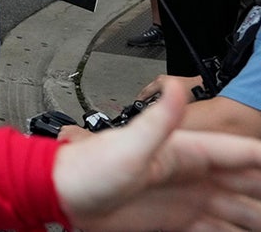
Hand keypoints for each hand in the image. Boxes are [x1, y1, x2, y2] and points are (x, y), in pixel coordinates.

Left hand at [56, 78, 260, 229]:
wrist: (62, 194)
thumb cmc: (88, 167)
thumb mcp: (129, 144)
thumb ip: (158, 120)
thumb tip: (176, 87)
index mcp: (184, 151)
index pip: (237, 153)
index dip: (260, 158)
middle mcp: (188, 173)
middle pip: (242, 182)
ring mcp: (183, 197)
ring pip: (233, 207)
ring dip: (251, 215)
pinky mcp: (173, 219)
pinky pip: (213, 227)